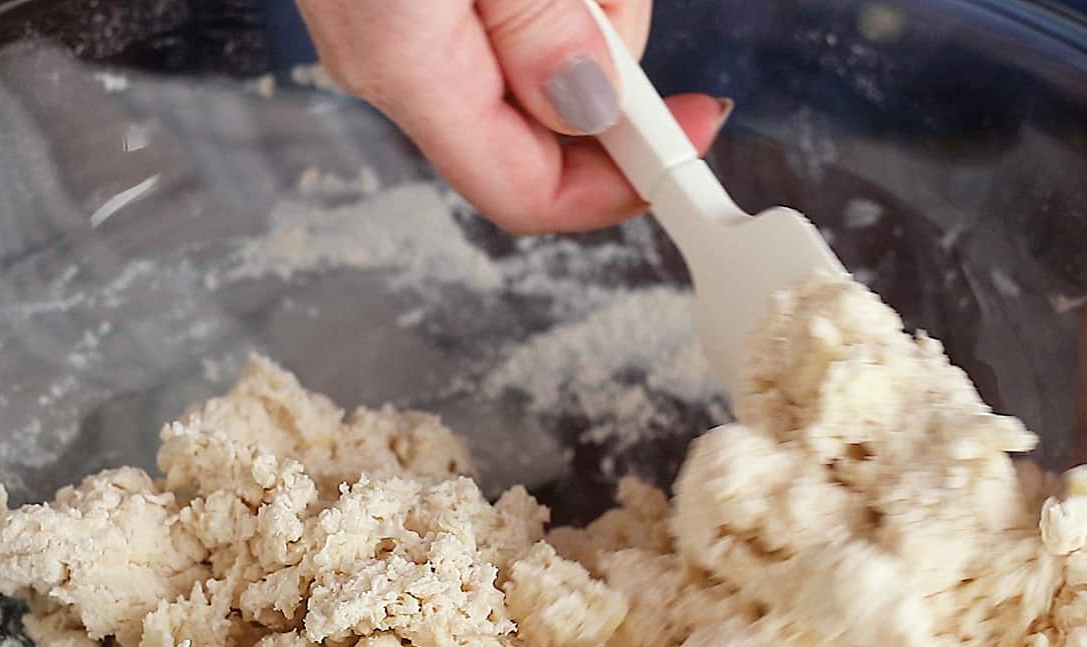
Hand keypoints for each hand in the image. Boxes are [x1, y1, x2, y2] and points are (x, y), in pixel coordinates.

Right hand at [294, 0, 730, 233]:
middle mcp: (392, 58)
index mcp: (405, 63)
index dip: (619, 180)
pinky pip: (500, 8)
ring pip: (530, 48)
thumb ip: (537, 24)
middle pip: (539, 113)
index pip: (525, 189)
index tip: (695, 125)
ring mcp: (392, 20)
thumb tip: (588, 108)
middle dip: (603, 45)